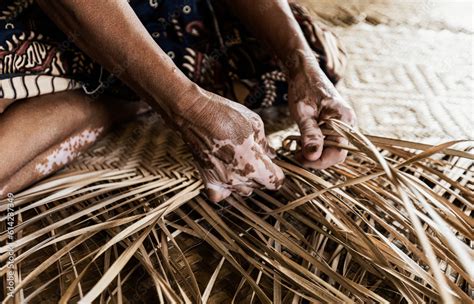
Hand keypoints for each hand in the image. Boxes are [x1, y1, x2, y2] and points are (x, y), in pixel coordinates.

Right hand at [174, 87, 284, 201]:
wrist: (194, 113)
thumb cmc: (224, 114)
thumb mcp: (254, 123)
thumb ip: (265, 143)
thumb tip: (270, 153)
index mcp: (253, 163)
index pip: (275, 182)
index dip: (276, 173)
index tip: (272, 165)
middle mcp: (238, 176)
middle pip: (259, 186)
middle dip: (261, 173)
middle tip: (254, 156)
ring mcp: (222, 180)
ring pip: (242, 191)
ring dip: (244, 180)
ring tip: (239, 163)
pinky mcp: (207, 179)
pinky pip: (219, 196)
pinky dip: (224, 190)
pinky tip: (225, 176)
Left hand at [288, 52, 355, 168]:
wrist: (303, 71)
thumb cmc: (303, 87)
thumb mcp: (303, 112)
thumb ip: (309, 134)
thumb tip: (313, 157)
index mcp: (344, 119)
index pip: (339, 153)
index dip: (320, 161)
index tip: (301, 159)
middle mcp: (348, 123)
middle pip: (337, 154)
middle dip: (317, 159)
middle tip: (296, 155)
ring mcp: (342, 125)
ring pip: (332, 149)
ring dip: (315, 153)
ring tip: (297, 148)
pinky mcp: (335, 125)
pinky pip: (328, 142)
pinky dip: (315, 146)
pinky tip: (302, 142)